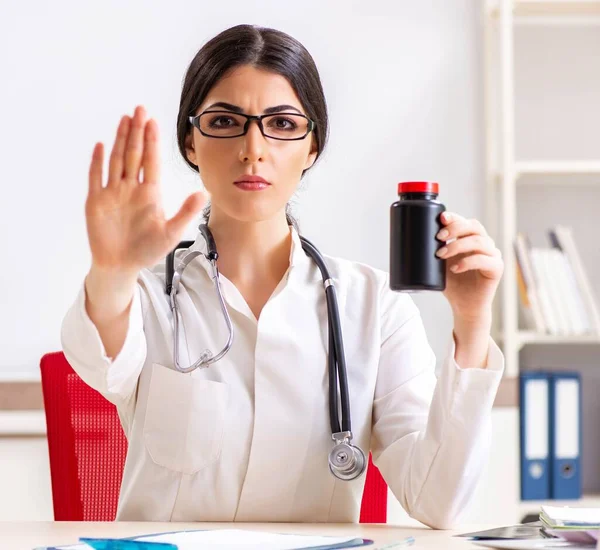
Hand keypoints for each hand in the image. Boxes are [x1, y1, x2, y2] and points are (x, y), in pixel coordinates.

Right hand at [86, 105, 205, 273]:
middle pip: (134, 154)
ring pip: (117, 160)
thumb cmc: (147, 251)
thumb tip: (205, 193)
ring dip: (119, 139)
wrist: (121, 266)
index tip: (154, 122)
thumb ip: (186, 212)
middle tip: (140, 109)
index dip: (152, 141)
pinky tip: (101, 145)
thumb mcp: (172, 233)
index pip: (152, 161)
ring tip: (125, 119)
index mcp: (150, 193)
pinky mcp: (96, 201)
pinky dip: (98, 162)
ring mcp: (113, 193)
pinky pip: (96, 177)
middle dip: (137, 132)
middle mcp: (132, 188)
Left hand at [435, 211, 502, 322]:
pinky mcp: (496, 269)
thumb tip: (410, 237)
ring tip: (441, 254)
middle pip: (474, 226)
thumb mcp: (439, 264)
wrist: (463, 306)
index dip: (454, 217)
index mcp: (470, 239)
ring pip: (479, 241)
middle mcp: (484, 244)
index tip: (441, 218)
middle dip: (455, 228)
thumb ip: (433, 250)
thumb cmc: (452, 284)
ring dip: (458, 245)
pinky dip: (468, 262)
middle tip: (438, 237)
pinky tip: (455, 268)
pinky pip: (485, 260)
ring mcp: (492, 255)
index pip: (465, 221)